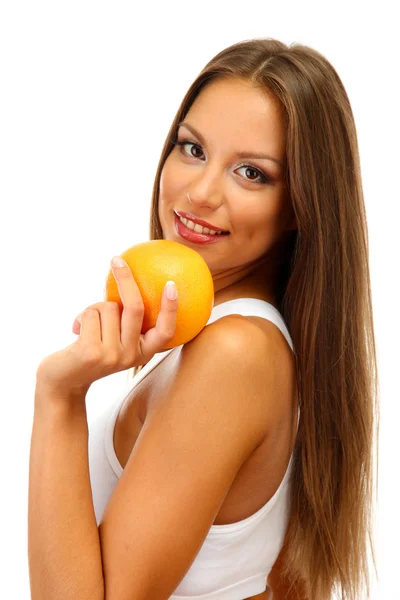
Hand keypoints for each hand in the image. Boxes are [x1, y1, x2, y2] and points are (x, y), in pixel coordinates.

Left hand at [35, 257, 177, 399]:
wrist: (63, 381)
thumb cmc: (90, 351)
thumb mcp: (114, 340)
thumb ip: (124, 321)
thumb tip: (128, 280)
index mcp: (143, 352)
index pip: (166, 331)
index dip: (171, 308)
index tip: (172, 284)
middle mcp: (132, 356)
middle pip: (135, 307)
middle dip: (125, 279)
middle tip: (117, 260)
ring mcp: (113, 355)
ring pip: (108, 307)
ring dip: (94, 308)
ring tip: (87, 326)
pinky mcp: (93, 352)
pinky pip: (91, 314)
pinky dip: (81, 316)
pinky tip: (76, 331)